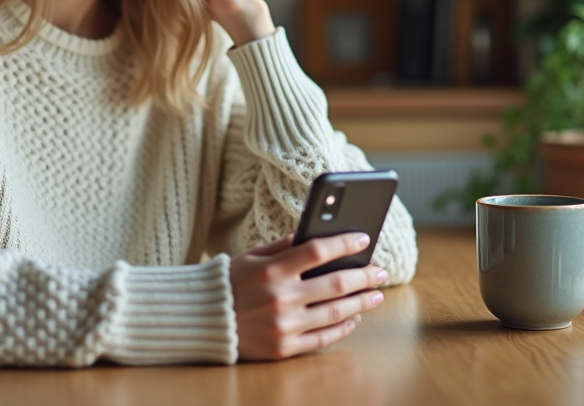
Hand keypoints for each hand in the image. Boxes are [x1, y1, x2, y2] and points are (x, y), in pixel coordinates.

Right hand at [230, 233, 388, 360]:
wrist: (203, 321)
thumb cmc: (230, 283)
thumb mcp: (251, 257)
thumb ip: (282, 247)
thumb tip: (314, 236)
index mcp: (271, 270)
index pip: (317, 251)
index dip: (344, 244)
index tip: (364, 239)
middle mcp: (280, 298)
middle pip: (334, 284)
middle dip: (363, 276)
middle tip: (380, 272)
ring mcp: (284, 325)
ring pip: (335, 312)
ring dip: (360, 303)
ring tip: (375, 295)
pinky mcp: (284, 348)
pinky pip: (323, 338)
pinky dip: (342, 328)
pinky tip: (354, 319)